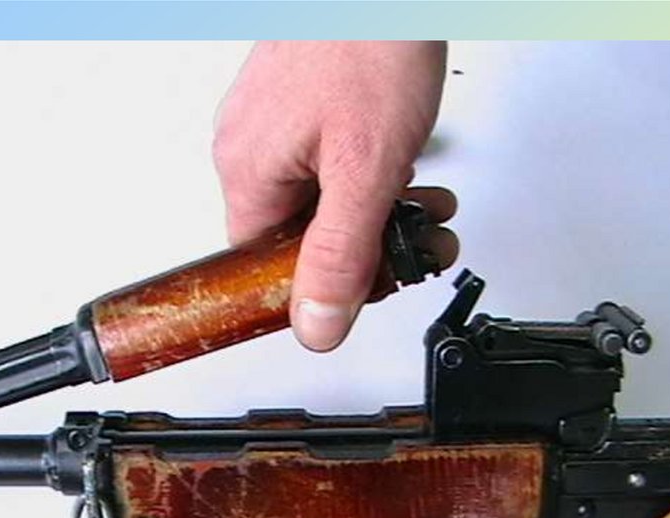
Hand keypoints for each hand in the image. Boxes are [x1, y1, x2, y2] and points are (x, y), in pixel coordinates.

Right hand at [214, 41, 451, 350]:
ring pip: (318, 202)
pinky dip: (368, 177)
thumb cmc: (371, 42)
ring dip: (375, 215)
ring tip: (421, 206)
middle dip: (363, 249)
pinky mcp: (300, 106)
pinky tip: (403, 168)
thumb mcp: (365, 170)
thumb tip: (316, 323)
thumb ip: (341, 255)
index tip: (359, 292)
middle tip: (410, 246)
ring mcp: (272, 124)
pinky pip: (326, 165)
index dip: (312, 290)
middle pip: (295, 237)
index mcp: (247, 171)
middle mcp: (248, 149)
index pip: (260, 267)